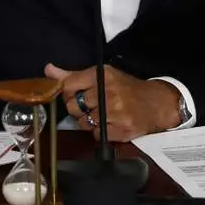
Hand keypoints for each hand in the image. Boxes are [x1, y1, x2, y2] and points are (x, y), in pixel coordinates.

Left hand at [44, 63, 183, 141]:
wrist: (156, 103)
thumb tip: (48, 69)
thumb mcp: (102, 76)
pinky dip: (100, 132)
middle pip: (74, 107)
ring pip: (83, 123)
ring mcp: (115, 112)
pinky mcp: (121, 129)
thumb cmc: (125, 88)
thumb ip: (73, 75)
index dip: (68, 94)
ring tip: (103, 114)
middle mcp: (108, 92)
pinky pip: (97, 135)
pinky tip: (111, 123)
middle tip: (91, 106)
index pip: (69, 86)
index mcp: (102, 75)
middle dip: (78, 109)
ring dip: (89, 121)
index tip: (75, 95)